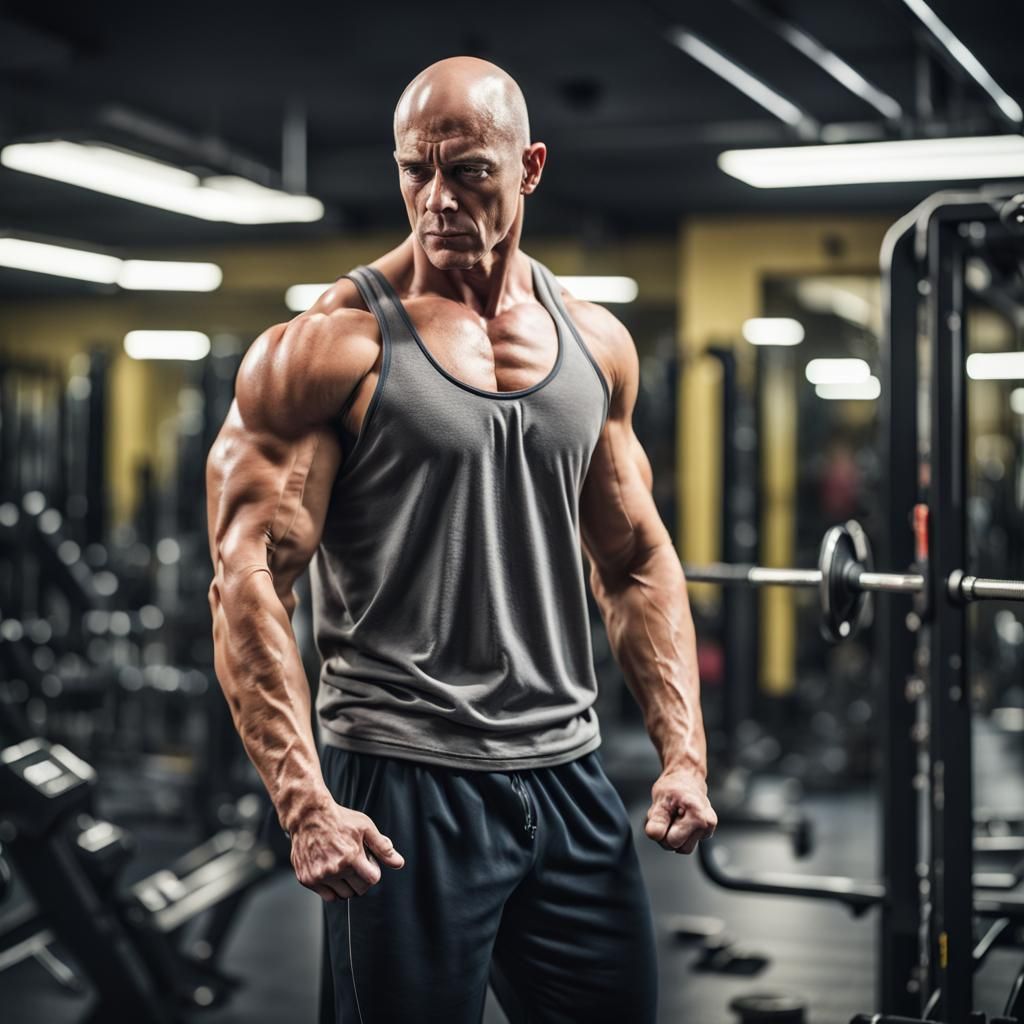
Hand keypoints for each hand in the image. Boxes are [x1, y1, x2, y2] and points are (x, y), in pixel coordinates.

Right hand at [289, 801, 404, 900]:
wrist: (308, 816)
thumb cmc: (338, 819)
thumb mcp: (365, 827)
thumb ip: (382, 847)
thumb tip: (398, 863)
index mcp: (351, 856)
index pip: (372, 879)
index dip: (373, 870)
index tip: (368, 863)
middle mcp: (335, 869)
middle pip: (359, 890)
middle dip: (362, 879)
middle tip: (356, 865)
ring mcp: (319, 876)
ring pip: (343, 896)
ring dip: (347, 886)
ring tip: (343, 868)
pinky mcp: (307, 879)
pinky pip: (327, 896)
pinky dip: (332, 889)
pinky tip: (332, 873)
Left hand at [644, 767, 716, 854]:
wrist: (686, 778)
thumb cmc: (674, 787)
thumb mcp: (660, 799)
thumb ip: (656, 819)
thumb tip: (655, 835)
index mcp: (697, 815)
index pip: (673, 841)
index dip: (663, 830)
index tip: (665, 814)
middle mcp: (707, 824)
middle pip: (681, 849)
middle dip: (668, 836)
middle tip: (668, 817)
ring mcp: (708, 829)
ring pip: (684, 849)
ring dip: (674, 837)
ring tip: (673, 818)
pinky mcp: (706, 833)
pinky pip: (688, 843)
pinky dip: (681, 835)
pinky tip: (680, 820)